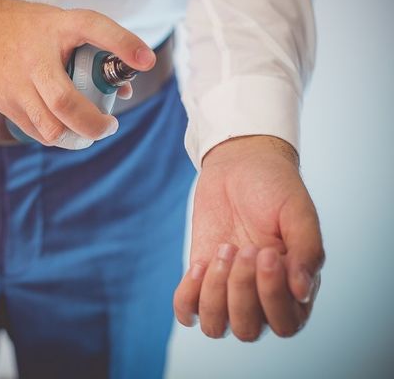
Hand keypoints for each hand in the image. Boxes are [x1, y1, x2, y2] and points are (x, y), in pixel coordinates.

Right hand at [0, 0, 152, 146]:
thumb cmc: (27, 30)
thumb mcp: (60, 26)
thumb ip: (95, 52)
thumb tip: (124, 92)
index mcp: (56, 27)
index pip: (92, 27)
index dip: (122, 44)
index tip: (145, 61)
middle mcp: (35, 57)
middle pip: (65, 103)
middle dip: (94, 124)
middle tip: (109, 125)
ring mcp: (16, 83)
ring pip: (50, 129)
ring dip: (76, 136)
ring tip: (87, 129)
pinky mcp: (4, 103)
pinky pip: (37, 132)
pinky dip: (57, 135)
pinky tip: (64, 125)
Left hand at [173, 136, 324, 340]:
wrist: (240, 165)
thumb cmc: (275, 188)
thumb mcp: (298, 213)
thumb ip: (307, 251)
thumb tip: (301, 293)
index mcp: (295, 289)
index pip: (285, 324)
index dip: (271, 295)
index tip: (267, 251)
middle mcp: (262, 297)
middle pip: (248, 329)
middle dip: (241, 289)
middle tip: (245, 246)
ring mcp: (229, 289)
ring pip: (216, 326)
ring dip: (214, 293)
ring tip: (223, 250)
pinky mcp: (201, 276)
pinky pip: (187, 310)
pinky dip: (188, 295)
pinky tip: (199, 263)